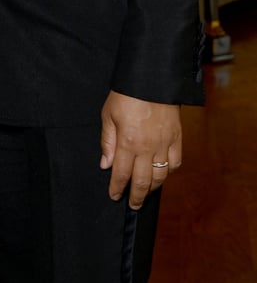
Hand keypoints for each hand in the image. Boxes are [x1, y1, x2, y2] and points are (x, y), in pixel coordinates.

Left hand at [100, 90, 181, 208]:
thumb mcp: (108, 114)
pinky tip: (163, 173)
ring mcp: (164, 144)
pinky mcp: (177, 138)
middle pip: (143, 181)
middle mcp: (147, 147)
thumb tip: (105, 165)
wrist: (151, 78)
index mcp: (127, 142)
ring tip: (146, 192)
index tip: (115, 196)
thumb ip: (107, 141)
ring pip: (161, 176)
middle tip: (133, 205)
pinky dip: (169, 171)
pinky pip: (175, 162)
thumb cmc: (126, 94)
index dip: (117, 188)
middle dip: (136, 196)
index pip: (121, 174)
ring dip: (153, 188)